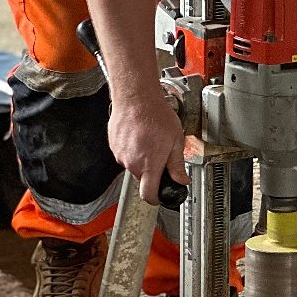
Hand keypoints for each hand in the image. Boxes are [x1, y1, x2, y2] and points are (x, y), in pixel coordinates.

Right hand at [108, 89, 189, 204]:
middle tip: (161, 152)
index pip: (149, 195)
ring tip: (150, 139)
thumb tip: (182, 180)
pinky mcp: (114, 146)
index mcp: (149, 165)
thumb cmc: (156, 114)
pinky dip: (133, 149)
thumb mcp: (176, 140)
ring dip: (142, 158)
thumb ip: (177, 165)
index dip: (156, 199)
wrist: (136, 97)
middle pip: (143, 178)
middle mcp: (132, 163)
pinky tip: (140, 134)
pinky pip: (125, 154)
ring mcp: (120, 154)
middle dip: (152, 171)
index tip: (160, 197)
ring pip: (134, 165)